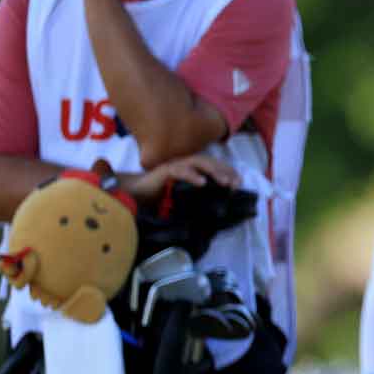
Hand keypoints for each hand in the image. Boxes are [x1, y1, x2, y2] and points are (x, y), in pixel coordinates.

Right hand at [126, 153, 240, 204]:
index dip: (227, 172)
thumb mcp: (183, 198)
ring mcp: (175, 165)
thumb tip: (215, 211)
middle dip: (225, 171)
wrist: (135, 193)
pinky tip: (202, 183)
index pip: (214, 166)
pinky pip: (180, 170)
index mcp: (192, 169)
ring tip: (224, 182)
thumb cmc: (159, 196)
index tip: (239, 183)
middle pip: (210, 162)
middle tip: (236, 183)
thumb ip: (197, 199)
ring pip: (198, 163)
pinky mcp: (164, 171)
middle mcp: (185, 164)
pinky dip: (192, 175)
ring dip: (213, 171)